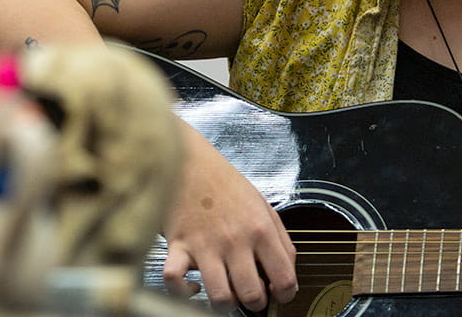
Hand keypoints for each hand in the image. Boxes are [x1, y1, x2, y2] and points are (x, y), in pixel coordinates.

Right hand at [162, 122, 296, 312]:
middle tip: (250, 295)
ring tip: (225, 293)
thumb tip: (286, 272)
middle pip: (252, 295)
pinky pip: (175, 281)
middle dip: (254, 304)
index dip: (285, 295)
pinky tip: (192, 285)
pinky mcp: (178, 246)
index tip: (278, 295)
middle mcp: (235, 240)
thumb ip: (280, 240)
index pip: (285, 279)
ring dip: (224, 304)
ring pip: (220, 297)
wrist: (188, 160)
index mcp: (261, 229)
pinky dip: (183, 292)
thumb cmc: (223, 182)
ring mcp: (205, 245)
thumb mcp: (262, 205)